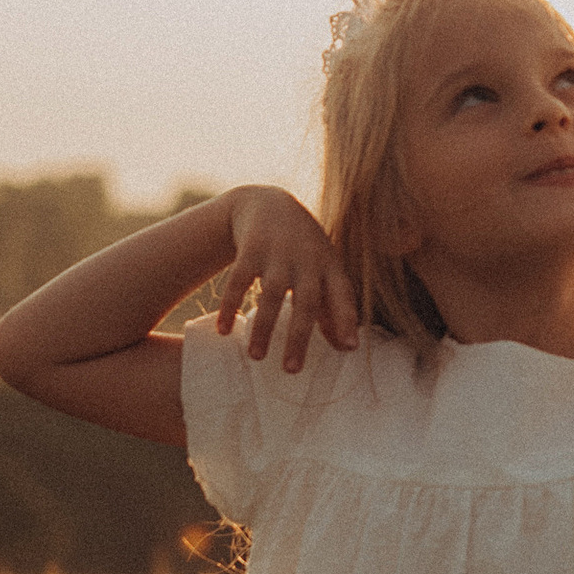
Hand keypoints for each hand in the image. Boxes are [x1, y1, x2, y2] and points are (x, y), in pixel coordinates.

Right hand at [214, 186, 358, 369]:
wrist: (269, 203)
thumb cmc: (304, 249)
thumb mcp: (324, 271)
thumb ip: (335, 308)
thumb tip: (348, 348)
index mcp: (329, 266)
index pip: (343, 295)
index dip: (347, 319)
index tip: (350, 348)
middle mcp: (306, 260)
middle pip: (306, 301)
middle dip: (299, 337)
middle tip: (291, 370)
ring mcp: (277, 253)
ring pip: (271, 294)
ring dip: (263, 327)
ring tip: (256, 357)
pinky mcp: (250, 249)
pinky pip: (239, 281)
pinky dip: (229, 305)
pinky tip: (223, 330)